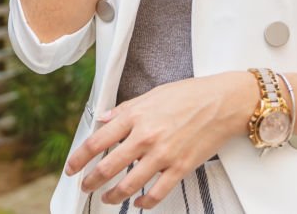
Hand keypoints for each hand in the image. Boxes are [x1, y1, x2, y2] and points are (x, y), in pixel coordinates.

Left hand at [66, 72, 255, 208]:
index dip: (79, 158)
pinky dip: (144, 202)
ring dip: (112, 196)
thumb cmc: (191, 95)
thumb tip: (104, 119)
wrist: (224, 102)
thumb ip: (126, 109)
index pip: (97, 141)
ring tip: (107, 198)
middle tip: (86, 186)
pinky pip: (157, 193)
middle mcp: (146, 136)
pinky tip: (139, 201)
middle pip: (107, 167)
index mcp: (137, 116)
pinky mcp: (180, 167)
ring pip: (128, 185)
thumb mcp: (154, 94)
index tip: (72, 168)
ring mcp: (163, 155)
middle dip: (91, 181)